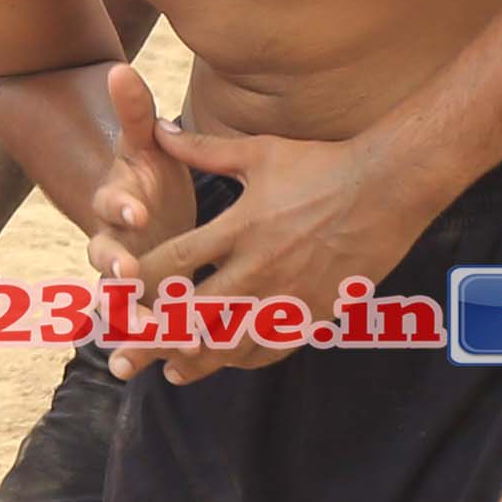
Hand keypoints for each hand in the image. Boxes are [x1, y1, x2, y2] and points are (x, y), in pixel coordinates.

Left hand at [91, 68, 423, 380]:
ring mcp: (289, 295)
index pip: (174, 263)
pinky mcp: (315, 312)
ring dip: (197, 361)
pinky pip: (274, 348)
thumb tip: (158, 129)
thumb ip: (203, 150)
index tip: (114, 298)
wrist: (388, 187)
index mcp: (239, 227)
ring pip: (232, 343)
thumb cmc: (321, 165)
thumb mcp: (258, 153)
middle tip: (122, 358)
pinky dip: (245, 359)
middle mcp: (260, 267)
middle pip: (194, 316)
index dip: (138, 283)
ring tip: (171, 372)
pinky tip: (227, 362)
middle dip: (153, 338)